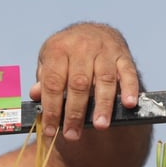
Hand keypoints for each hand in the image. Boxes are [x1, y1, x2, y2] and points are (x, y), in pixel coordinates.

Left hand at [27, 22, 140, 141]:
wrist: (92, 32)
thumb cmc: (66, 55)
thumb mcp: (49, 62)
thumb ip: (44, 81)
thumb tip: (35, 95)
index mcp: (58, 48)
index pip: (53, 82)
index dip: (51, 109)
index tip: (51, 131)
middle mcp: (81, 46)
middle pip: (78, 83)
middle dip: (75, 112)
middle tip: (73, 135)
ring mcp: (104, 50)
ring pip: (104, 79)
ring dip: (103, 105)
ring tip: (100, 126)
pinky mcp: (123, 55)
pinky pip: (128, 73)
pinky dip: (129, 89)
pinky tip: (128, 104)